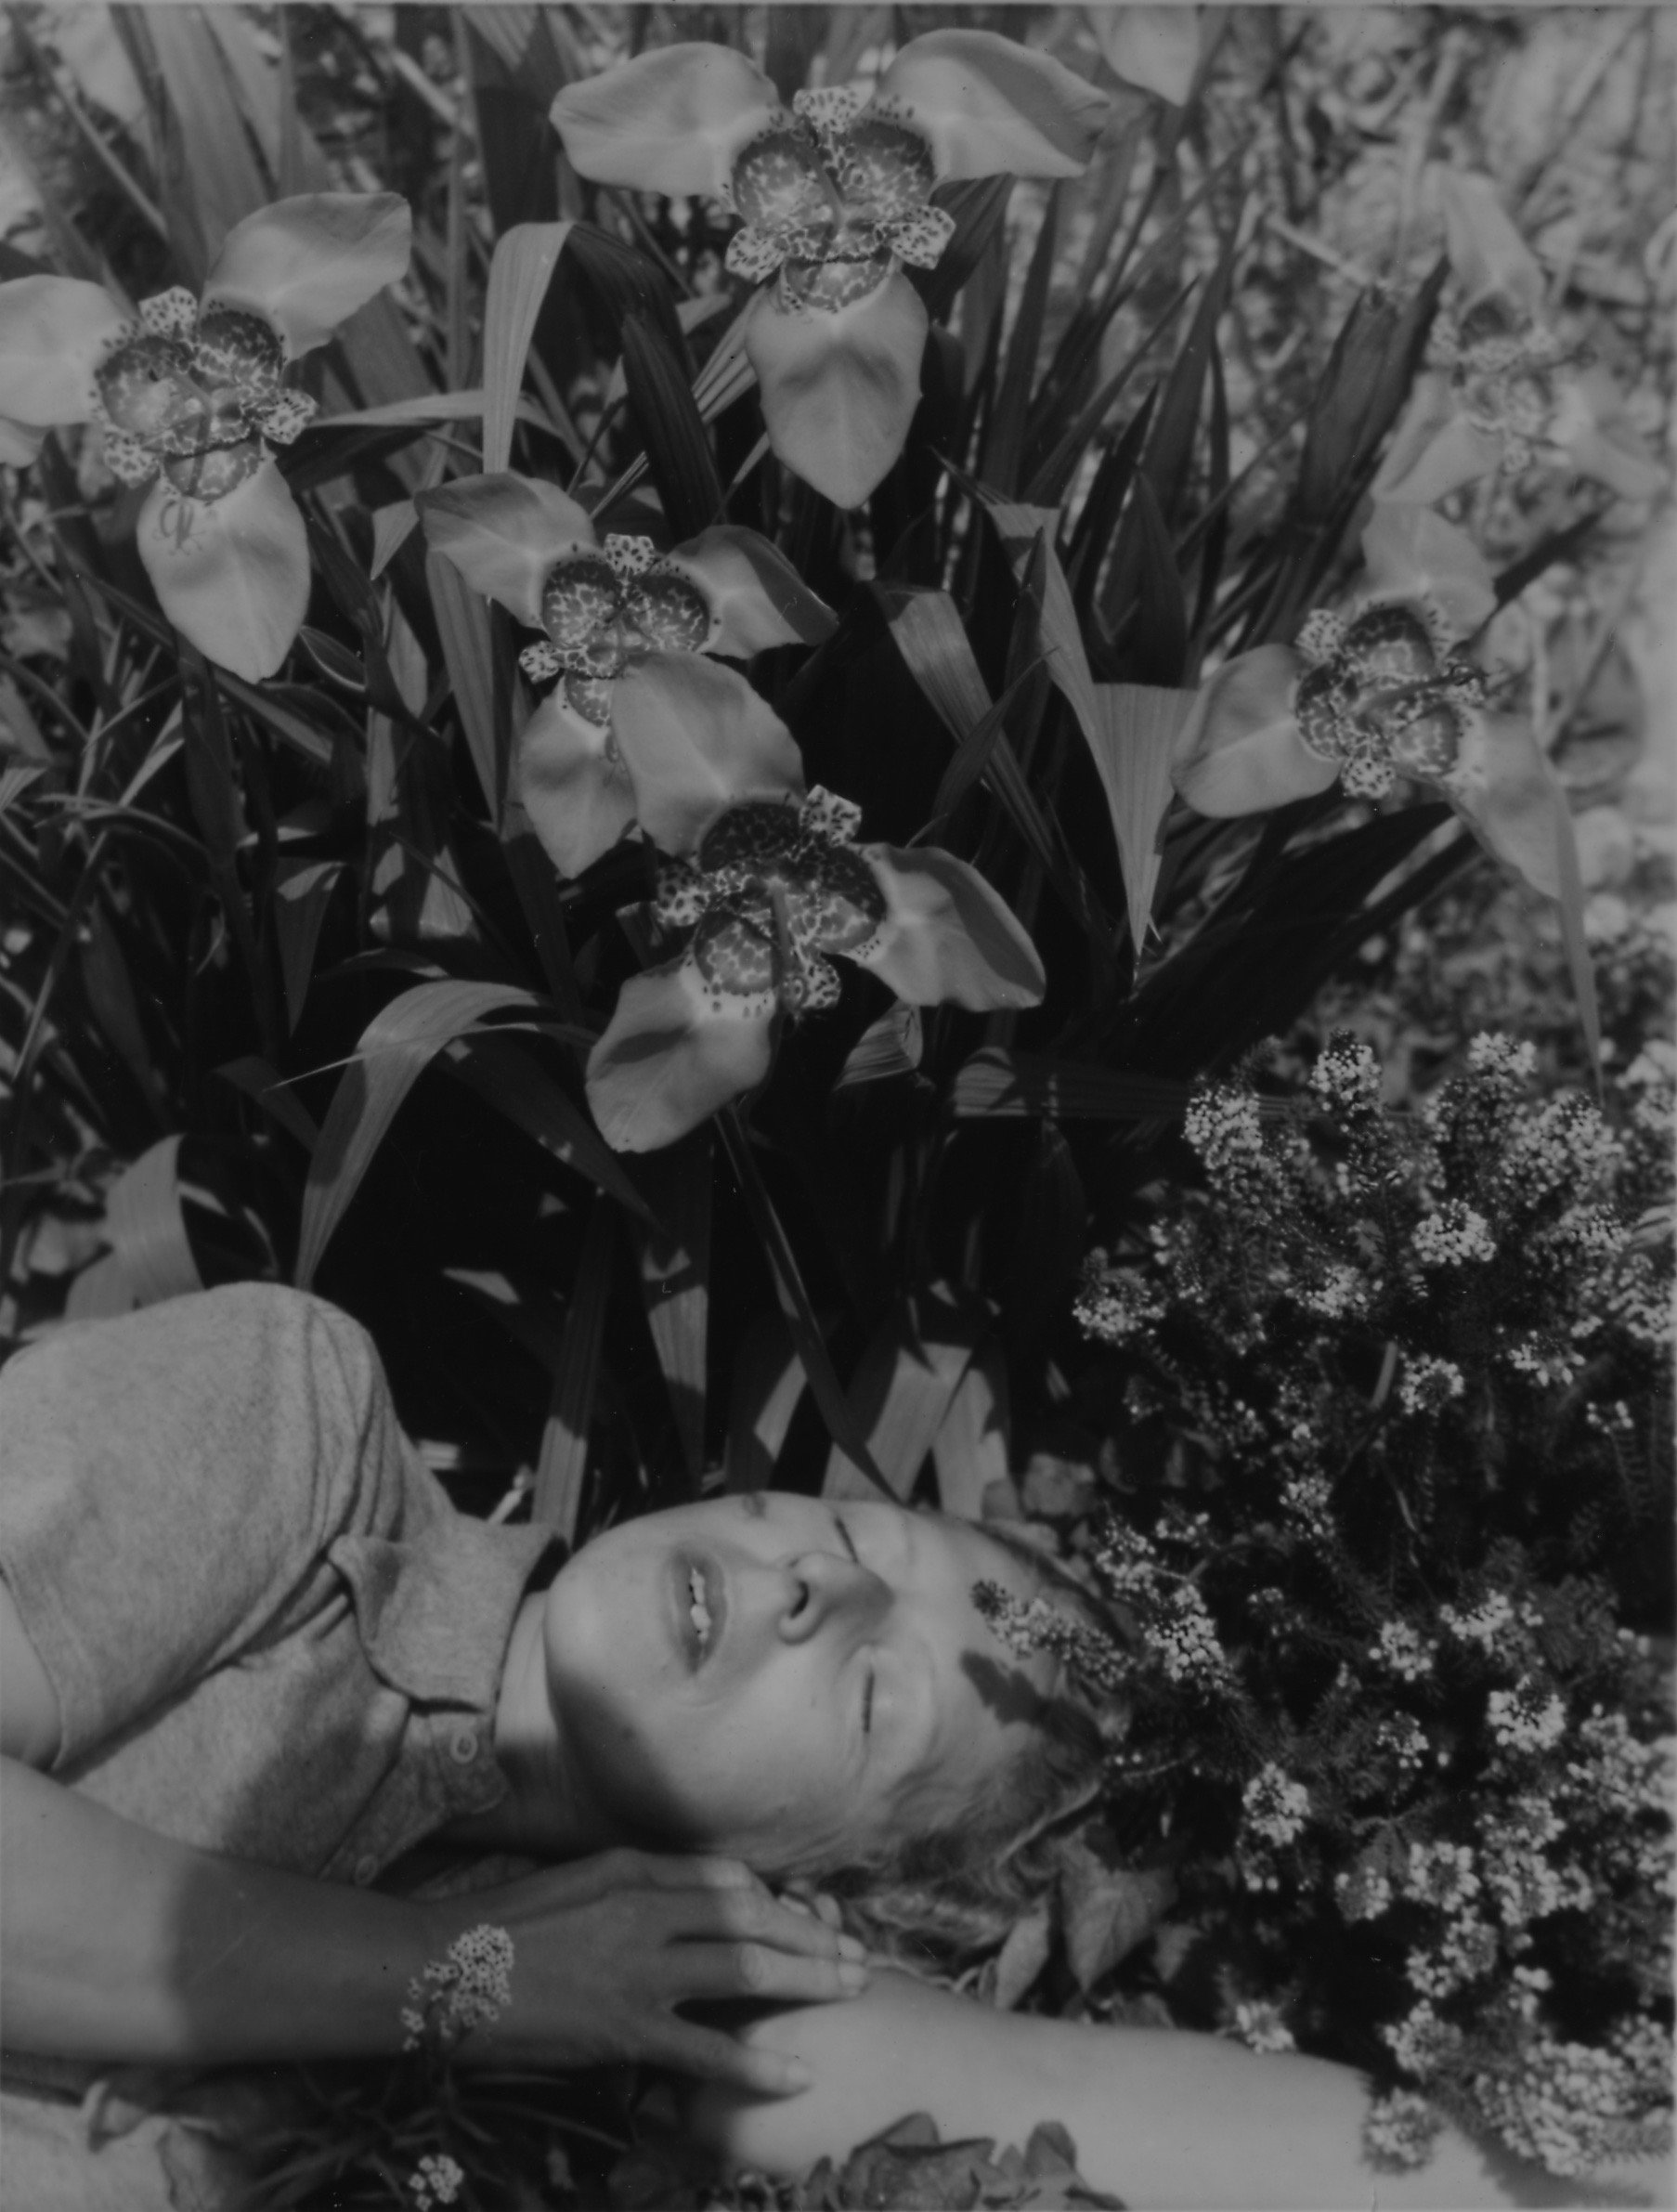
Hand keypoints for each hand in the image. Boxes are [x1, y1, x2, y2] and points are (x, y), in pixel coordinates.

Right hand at [421, 1848, 867, 2093]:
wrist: (442, 1972)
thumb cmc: (505, 1926)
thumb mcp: (579, 1879)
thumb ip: (643, 1880)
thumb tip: (705, 1890)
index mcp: (636, 1872)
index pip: (731, 1881)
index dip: (782, 1901)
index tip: (815, 1921)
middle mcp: (647, 1911)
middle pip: (753, 1917)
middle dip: (814, 1938)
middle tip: (858, 1957)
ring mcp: (639, 1970)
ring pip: (745, 1967)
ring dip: (806, 1981)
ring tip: (849, 1992)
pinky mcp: (624, 2029)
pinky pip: (706, 2046)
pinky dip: (757, 2061)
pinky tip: (797, 2073)